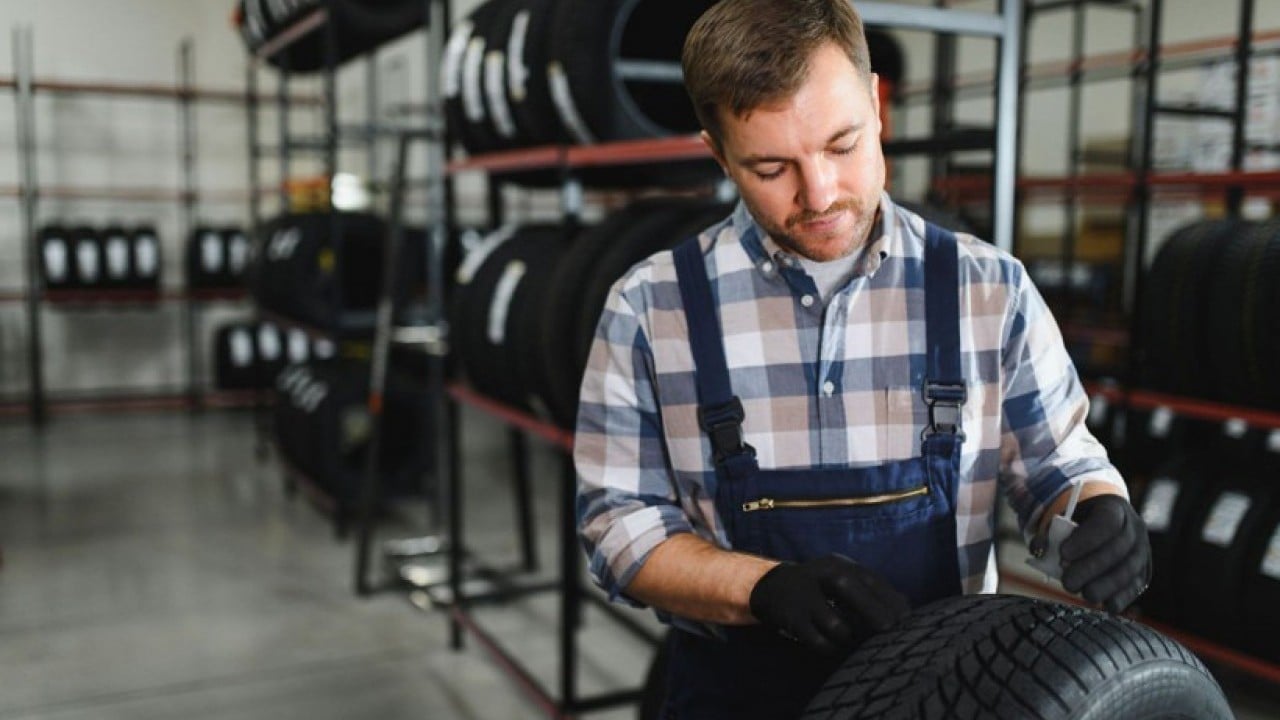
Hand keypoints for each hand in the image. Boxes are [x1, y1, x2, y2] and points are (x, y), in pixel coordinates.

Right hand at [747, 554, 909, 655]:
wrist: (771, 587)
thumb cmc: (819, 585)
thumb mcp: (843, 577)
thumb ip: (871, 589)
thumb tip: (906, 606)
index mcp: (838, 564)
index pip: (869, 578)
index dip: (890, 599)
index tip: (907, 619)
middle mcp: (820, 575)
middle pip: (850, 590)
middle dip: (874, 613)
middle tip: (890, 632)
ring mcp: (804, 597)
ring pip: (835, 623)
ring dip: (850, 637)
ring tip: (858, 642)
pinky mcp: (792, 619)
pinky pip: (818, 641)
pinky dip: (831, 648)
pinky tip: (836, 648)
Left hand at [1059, 494, 1151, 612]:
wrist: (1104, 524)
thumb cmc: (1080, 522)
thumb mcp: (1064, 518)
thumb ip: (1050, 532)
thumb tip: (1039, 550)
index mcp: (1115, 509)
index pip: (1107, 522)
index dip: (1086, 540)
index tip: (1063, 553)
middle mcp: (1134, 529)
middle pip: (1118, 549)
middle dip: (1091, 568)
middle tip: (1068, 582)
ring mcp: (1143, 551)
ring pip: (1129, 570)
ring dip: (1105, 586)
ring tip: (1083, 594)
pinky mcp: (1144, 571)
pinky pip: (1136, 586)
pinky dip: (1122, 598)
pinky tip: (1106, 605)